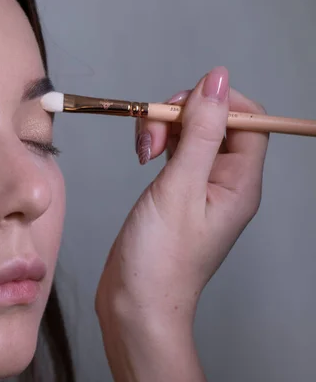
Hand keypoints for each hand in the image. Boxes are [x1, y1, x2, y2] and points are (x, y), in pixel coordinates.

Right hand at [95, 66, 268, 380]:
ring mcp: (199, 189)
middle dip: (181, 116)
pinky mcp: (176, 194)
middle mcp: (225, 183)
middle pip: (216, 124)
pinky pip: (175, 154)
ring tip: (142, 151)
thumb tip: (218, 80)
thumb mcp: (180, 187)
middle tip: (152, 134)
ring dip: (165, 130)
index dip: (218, 102)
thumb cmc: (160, 258)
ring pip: (191, 136)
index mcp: (240, 182)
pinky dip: (158, 146)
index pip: (249, 120)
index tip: (181, 105)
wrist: (135, 304)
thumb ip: (201, 131)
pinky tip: (143, 158)